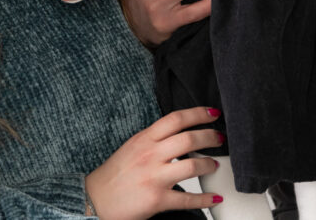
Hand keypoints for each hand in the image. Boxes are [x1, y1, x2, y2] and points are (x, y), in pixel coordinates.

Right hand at [85, 106, 224, 219]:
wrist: (95, 200)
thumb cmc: (116, 173)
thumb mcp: (133, 146)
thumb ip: (156, 138)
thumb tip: (182, 131)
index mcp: (145, 139)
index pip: (176, 119)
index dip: (198, 113)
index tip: (213, 114)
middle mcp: (150, 155)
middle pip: (188, 138)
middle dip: (210, 137)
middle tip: (219, 139)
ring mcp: (154, 177)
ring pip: (192, 165)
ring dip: (209, 165)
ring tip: (214, 165)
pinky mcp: (157, 200)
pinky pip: (187, 199)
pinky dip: (205, 199)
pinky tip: (214, 198)